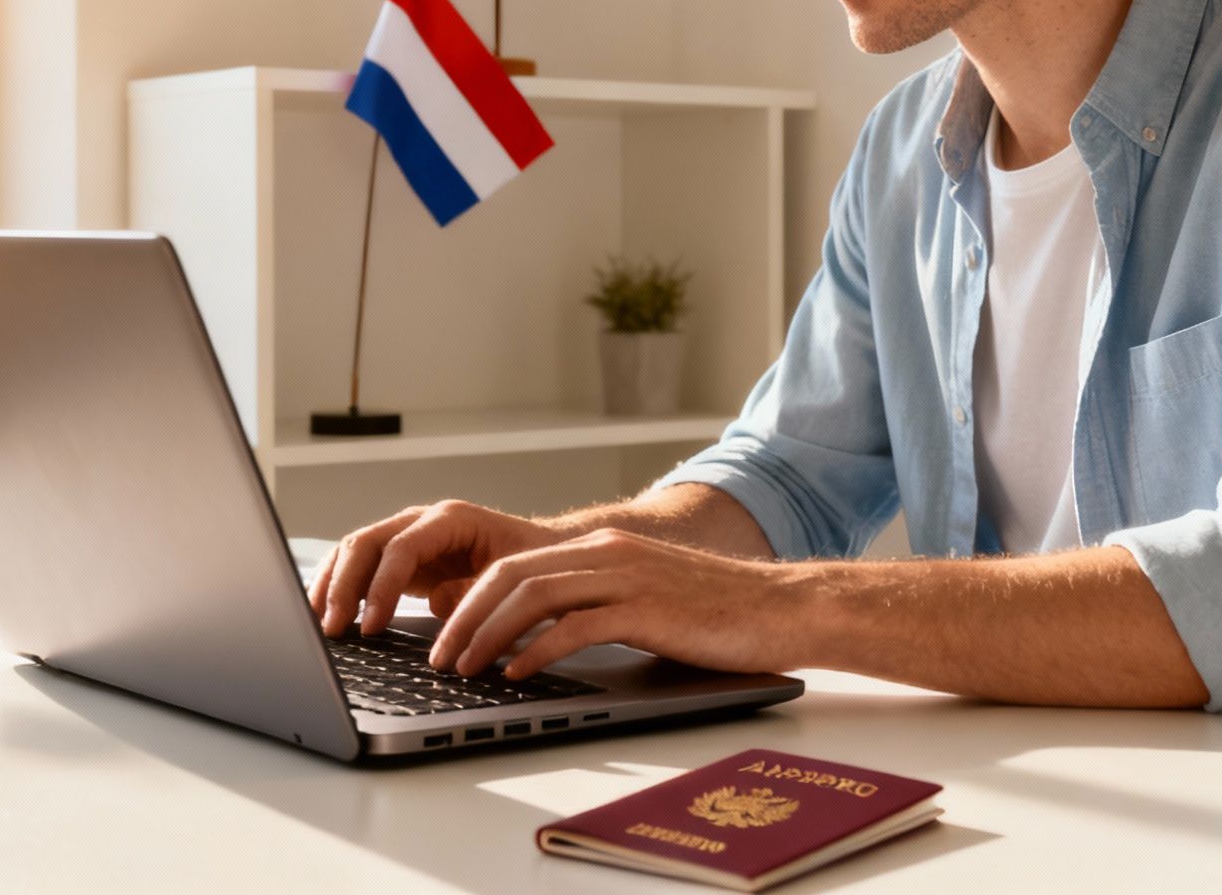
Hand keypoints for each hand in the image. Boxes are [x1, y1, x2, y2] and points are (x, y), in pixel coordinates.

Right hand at [308, 500, 566, 635]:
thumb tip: (439, 604)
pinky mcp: (402, 558)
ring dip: (333, 584)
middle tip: (332, 627)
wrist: (541, 552)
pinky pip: (361, 565)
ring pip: (356, 549)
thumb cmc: (533, 562)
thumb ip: (476, 590)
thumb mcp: (514, 579)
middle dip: (344, 585)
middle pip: (367, 542)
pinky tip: (326, 611)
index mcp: (452, 519)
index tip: (371, 625)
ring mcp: (409, 536)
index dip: (382, 586)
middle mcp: (424, 521)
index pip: (403, 547)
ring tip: (318, 621)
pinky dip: (340, 585)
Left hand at [427, 528, 807, 678]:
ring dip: (489, 635)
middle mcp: (608, 553)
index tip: (444, 635)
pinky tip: (519, 674)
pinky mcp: (647, 609)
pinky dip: (538, 651)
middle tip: (439, 657)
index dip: (470, 600)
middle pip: (511, 576)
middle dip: (465, 618)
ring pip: (534, 596)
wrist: (782, 608)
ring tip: (466, 669)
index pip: (514, 565)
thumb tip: (539, 644)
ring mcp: (627, 577)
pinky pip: (576, 626)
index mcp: (602, 548)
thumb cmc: (717, 614)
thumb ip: (595, 608)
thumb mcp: (644, 599)